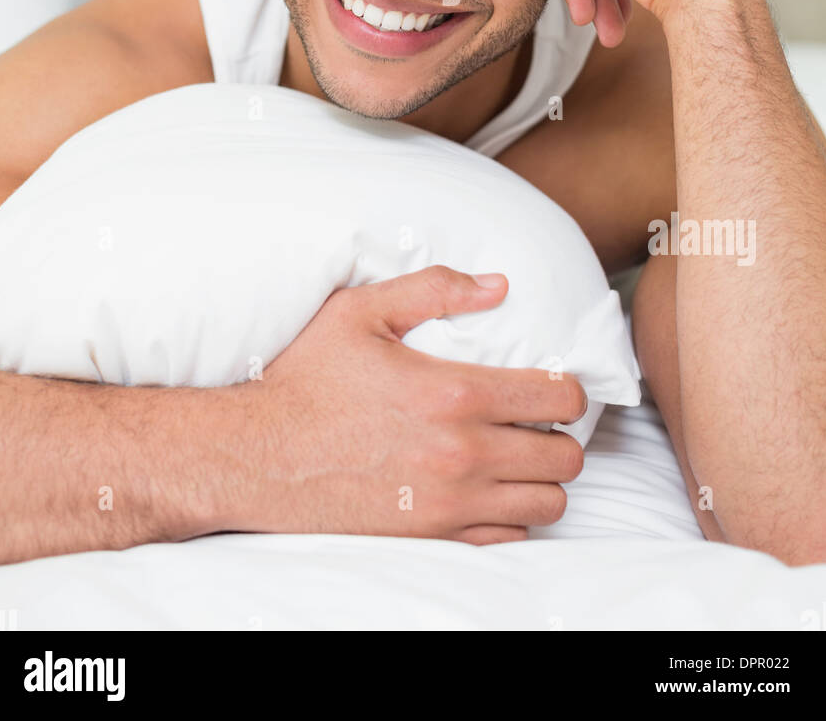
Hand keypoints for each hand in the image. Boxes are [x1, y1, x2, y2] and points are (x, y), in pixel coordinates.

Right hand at [227, 266, 586, 543]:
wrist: (257, 456)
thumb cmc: (306, 379)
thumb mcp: (360, 312)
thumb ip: (433, 289)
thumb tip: (497, 285)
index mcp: (453, 392)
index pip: (558, 398)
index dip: (568, 389)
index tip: (551, 384)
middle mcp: (462, 453)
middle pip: (566, 457)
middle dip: (559, 435)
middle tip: (534, 422)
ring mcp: (449, 503)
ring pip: (547, 504)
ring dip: (542, 479)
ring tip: (517, 457)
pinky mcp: (431, 536)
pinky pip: (509, 538)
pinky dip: (512, 517)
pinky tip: (488, 491)